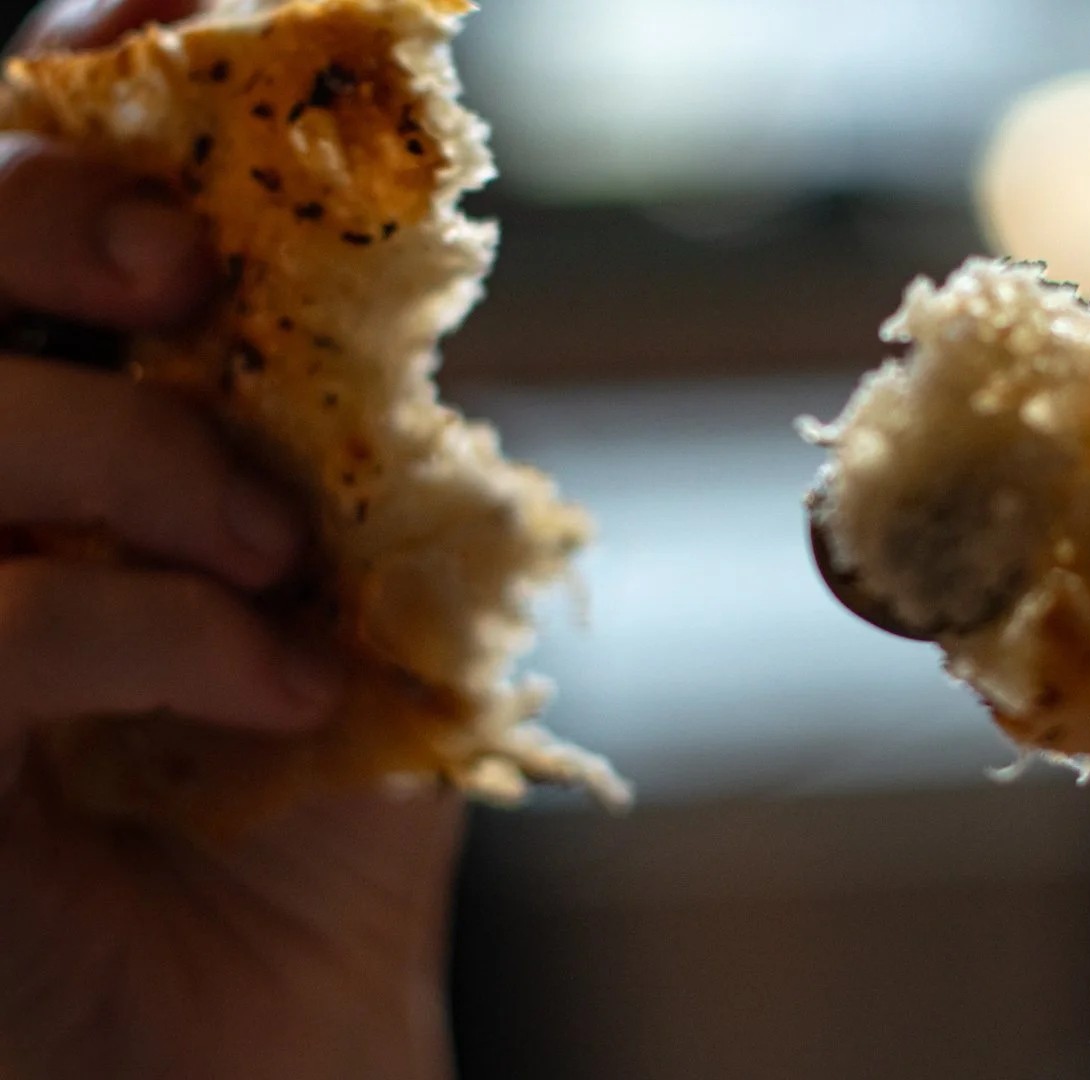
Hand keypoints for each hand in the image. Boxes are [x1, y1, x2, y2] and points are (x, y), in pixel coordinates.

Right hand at [0, 3, 462, 1077]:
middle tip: (178, 273)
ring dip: (132, 450)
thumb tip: (373, 245)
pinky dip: (154, 618)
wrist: (287, 1014)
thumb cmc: (316, 792)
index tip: (197, 1)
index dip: (83, 75)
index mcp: (51, 415)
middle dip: (39, 215)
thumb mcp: (364, 568)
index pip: (11, 180)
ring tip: (273, 545)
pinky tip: (277, 674)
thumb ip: (343, 415)